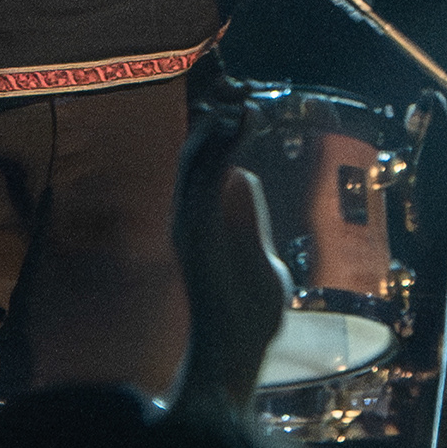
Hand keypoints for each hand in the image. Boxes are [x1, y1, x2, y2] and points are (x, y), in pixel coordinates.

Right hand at [169, 107, 294, 422]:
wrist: (236, 354)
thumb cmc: (249, 317)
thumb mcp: (260, 258)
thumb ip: (251, 223)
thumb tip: (247, 184)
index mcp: (199, 223)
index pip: (202, 165)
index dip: (220, 132)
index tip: (245, 107)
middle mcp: (186, 217)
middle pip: (192, 153)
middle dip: (216, 120)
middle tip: (243, 93)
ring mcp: (188, 223)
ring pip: (194, 157)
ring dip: (219, 126)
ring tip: (244, 102)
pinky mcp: (197, 229)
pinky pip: (207, 175)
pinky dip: (224, 143)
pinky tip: (244, 123)